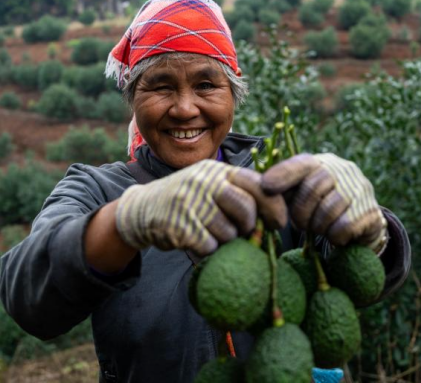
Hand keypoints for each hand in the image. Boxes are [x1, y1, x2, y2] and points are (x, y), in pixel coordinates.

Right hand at [116, 160, 286, 254]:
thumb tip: (275, 216)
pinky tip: (195, 240)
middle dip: (248, 225)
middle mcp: (204, 183)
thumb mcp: (209, 184)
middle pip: (245, 209)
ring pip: (229, 232)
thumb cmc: (187, 199)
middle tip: (241, 231)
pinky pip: (210, 247)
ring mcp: (191, 204)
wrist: (142, 208)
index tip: (278, 222)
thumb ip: (238, 193)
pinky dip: (207, 249)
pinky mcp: (181, 228)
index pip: (256, 183)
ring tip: (209, 231)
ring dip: (225, 239)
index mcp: (216, 170)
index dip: (273, 205)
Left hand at [262, 153, 386, 250]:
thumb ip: (284, 191)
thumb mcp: (301, 195)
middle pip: (312, 188)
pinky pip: (344, 227)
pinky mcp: (371, 210)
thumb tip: (260, 189)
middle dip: (301, 212)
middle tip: (300, 224)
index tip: (266, 187)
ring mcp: (360, 188)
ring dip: (318, 226)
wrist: (360, 225)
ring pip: (328, 210)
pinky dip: (334, 236)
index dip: (282, 174)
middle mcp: (342, 170)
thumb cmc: (320, 208)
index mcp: (321, 163)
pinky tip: (336, 235)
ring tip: (319, 228)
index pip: (300, 164)